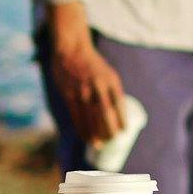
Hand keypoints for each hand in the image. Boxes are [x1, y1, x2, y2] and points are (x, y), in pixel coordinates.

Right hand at [45, 12, 126, 145]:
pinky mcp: (69, 94)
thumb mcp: (108, 73)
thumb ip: (111, 92)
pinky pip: (76, 116)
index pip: (119, 103)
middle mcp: (98, 85)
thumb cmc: (92, 65)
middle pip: (106, 113)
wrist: (72, 49)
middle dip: (109, 130)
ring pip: (90, 117)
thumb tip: (117, 115)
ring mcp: (82, 90)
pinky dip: (82, 129)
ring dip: (95, 134)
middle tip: (112, 140)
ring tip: (98, 144)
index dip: (121, 119)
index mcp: (110, 80)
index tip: (123, 130)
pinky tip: (85, 137)